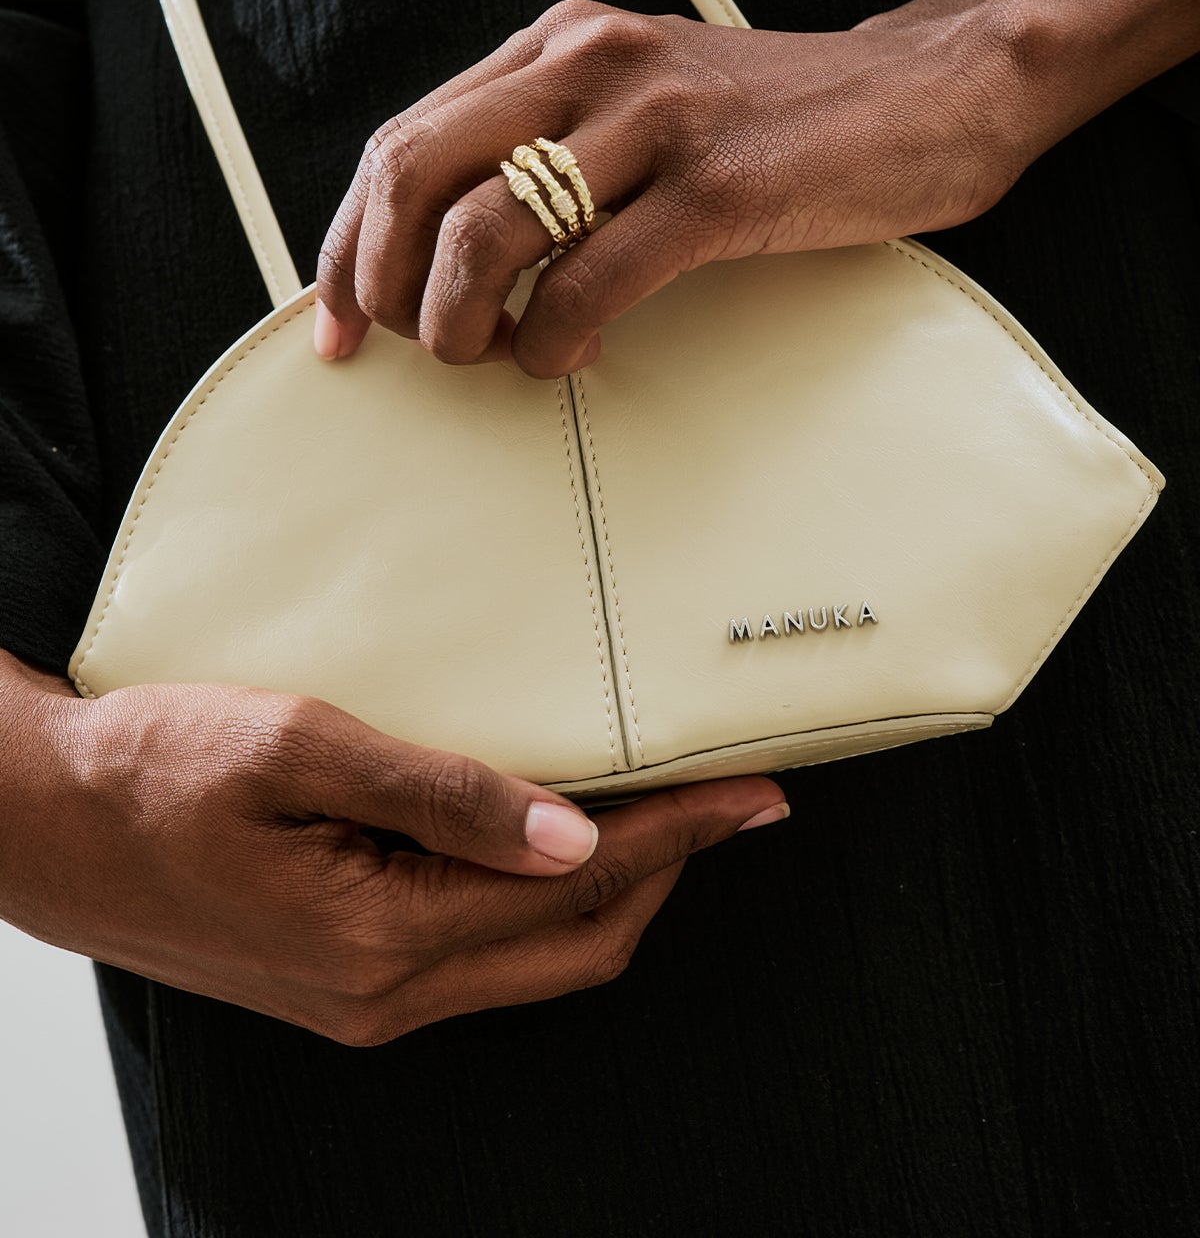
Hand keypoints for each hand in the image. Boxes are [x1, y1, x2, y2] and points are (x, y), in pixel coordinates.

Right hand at [0, 653, 784, 1044]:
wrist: (51, 825)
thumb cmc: (156, 770)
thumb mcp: (297, 748)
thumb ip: (442, 790)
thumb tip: (574, 828)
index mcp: (382, 935)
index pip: (577, 883)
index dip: (679, 833)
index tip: (753, 792)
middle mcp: (386, 991)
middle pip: (578, 942)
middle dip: (672, 870)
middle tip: (736, 799)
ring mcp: (366, 999)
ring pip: (536, 956)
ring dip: (612, 885)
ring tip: (669, 813)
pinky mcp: (347, 980)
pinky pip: (482, 953)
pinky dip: (544, 899)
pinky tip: (557, 842)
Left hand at [315, 0, 1199, 377]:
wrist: (929, 89)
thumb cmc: (777, 120)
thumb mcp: (643, 103)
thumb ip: (553, 147)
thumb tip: (449, 259)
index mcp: (558, 43)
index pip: (403, 142)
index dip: (346, 244)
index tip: (336, 325)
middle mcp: (590, 62)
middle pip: (415, 175)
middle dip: (378, 282)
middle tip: (399, 352)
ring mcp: (656, 120)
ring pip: (488, 228)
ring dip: (458, 321)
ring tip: (488, 357)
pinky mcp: (720, 186)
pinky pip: (591, 279)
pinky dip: (554, 340)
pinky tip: (570, 358)